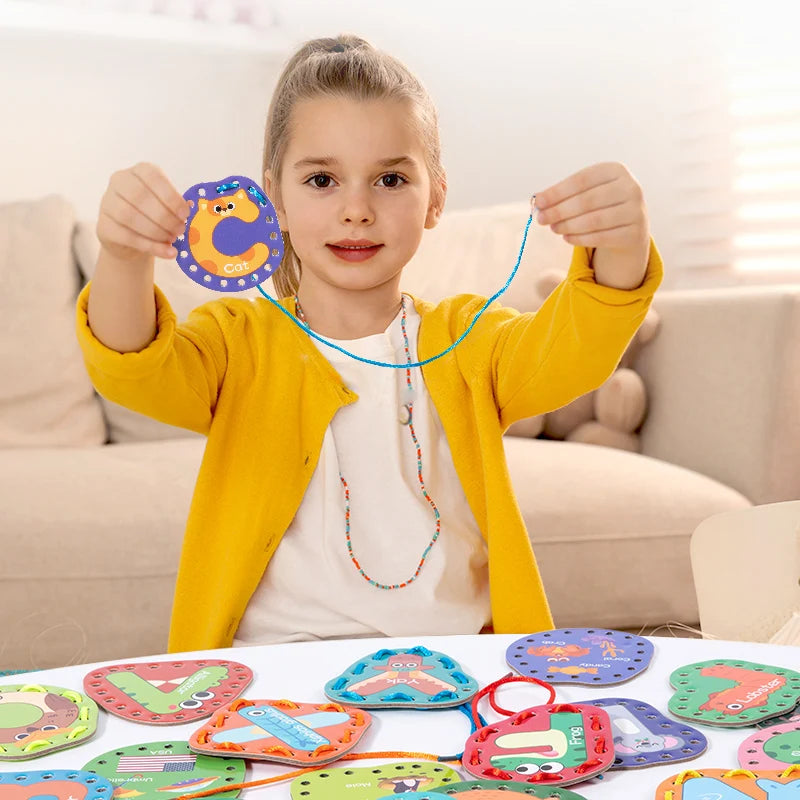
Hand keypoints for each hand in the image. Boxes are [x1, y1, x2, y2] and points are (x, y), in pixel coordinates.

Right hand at [96, 162, 191, 263]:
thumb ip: (177, 206)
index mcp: (139, 171)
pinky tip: (167, 252)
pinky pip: (127, 236)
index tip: (185, 214)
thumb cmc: (153, 215)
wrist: (129, 237)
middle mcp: (120, 182)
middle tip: (180, 230)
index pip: (152, 177)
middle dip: (165, 217)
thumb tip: (191, 208)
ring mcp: (108, 203)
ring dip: (156, 231)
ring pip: (130, 216)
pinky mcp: (104, 226)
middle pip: (140, 197)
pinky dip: (151, 246)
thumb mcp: (166, 206)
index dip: (171, 197)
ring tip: (172, 240)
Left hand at [534, 162, 650, 289]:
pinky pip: (601, 238)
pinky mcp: (634, 233)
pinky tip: (566, 238)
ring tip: (553, 228)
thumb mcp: (585, 193)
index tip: (538, 202)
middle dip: (559, 211)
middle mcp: (630, 188)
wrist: (630, 226)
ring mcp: (636, 211)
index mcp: (615, 170)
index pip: (581, 180)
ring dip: (568, 226)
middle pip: (587, 201)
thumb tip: (537, 200)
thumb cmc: (600, 205)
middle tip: (541, 219)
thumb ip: (563, 195)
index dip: (557, 192)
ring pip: (593, 221)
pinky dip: (580, 239)